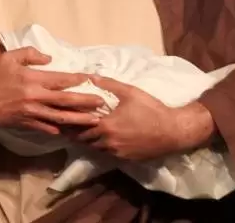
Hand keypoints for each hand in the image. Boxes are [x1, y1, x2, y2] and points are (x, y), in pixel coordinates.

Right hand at [0, 47, 104, 134]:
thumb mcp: (8, 58)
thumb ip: (29, 54)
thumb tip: (49, 58)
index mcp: (32, 78)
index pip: (61, 79)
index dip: (78, 80)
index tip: (92, 79)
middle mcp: (35, 96)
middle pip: (66, 100)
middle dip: (86, 102)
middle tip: (103, 103)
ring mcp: (32, 112)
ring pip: (61, 117)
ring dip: (80, 120)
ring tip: (95, 121)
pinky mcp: (27, 123)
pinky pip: (47, 128)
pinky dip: (60, 130)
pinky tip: (72, 132)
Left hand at [75, 76, 216, 160]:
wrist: (174, 131)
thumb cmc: (151, 109)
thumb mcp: (129, 91)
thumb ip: (108, 83)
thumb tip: (90, 76)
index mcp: (106, 125)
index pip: (80, 127)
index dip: (69, 123)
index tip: (61, 118)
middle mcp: (108, 141)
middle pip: (85, 140)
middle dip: (75, 133)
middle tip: (66, 126)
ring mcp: (117, 152)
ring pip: (95, 148)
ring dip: (88, 141)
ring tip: (81, 133)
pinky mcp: (126, 158)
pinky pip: (108, 153)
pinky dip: (101, 147)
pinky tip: (100, 140)